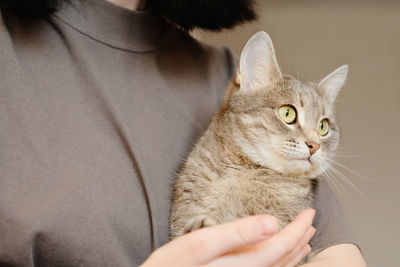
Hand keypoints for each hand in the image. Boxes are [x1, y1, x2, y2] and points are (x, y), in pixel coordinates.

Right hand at [141, 209, 315, 266]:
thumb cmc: (173, 265)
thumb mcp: (201, 244)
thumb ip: (237, 234)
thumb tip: (272, 223)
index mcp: (243, 265)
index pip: (280, 246)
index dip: (297, 229)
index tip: (310, 211)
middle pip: (283, 259)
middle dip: (300, 238)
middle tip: (311, 219)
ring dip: (294, 251)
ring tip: (305, 237)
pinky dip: (281, 262)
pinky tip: (282, 257)